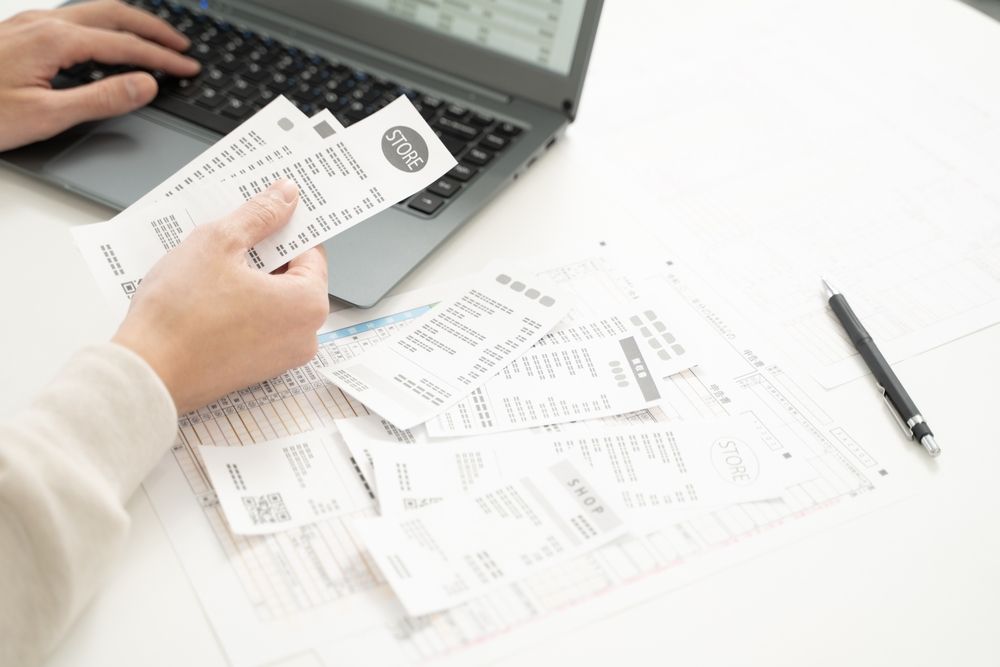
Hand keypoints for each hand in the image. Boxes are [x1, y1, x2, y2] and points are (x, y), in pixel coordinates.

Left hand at [0, 0, 199, 151]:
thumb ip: (102, 98)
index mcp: (54, 41)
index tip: (188, 68)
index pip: (125, 45)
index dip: (162, 58)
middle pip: (112, 13)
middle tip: (181, 46)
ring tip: (152, 38)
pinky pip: (72, 19)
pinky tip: (105, 42)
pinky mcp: (18, 32)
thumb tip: (144, 84)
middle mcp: (42, 24)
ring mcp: (27, 24)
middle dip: (152, 28)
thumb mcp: (47, 116)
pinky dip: (102, 26)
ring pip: (91, 11)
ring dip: (128, 22)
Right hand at [112, 180, 330, 413]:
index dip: (284, 228)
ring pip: (272, 301)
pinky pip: (257, 325)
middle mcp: (304, 336)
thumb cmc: (180, 316)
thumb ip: (260, 214)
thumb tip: (285, 195)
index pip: (311, 251)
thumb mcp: (219, 242)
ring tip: (211, 266)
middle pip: (293, 277)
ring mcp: (281, 358)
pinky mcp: (256, 369)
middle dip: (263, 254)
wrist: (145, 374)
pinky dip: (239, 307)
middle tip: (229, 238)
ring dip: (247, 279)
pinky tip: (207, 295)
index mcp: (308, 304)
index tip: (264, 214)